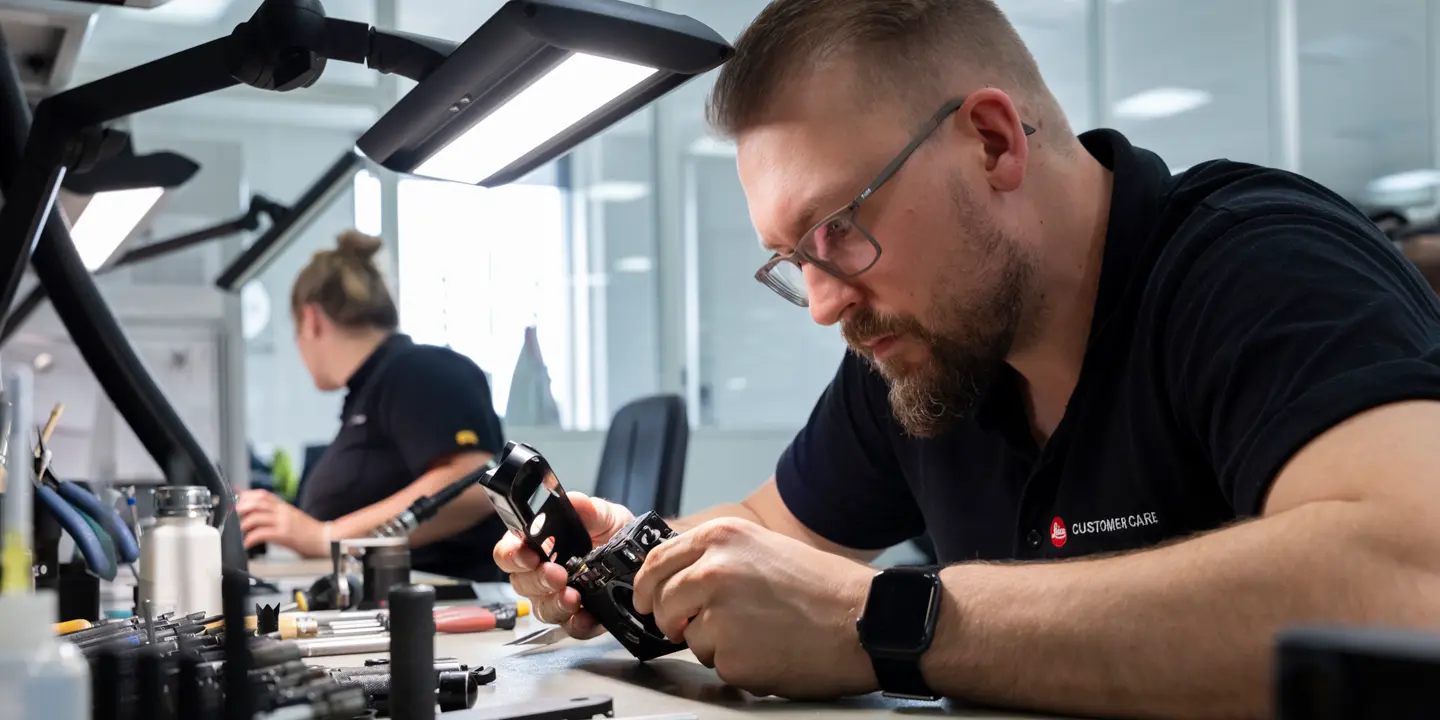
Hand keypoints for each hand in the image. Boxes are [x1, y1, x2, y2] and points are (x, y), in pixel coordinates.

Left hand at [236, 489, 325, 556]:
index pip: (262, 494)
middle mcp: (283, 511)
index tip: (237, 502)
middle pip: (256, 502)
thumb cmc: (309, 531)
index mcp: (284, 507)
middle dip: (242, 508)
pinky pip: (262, 533)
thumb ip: (277, 514)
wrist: (326, 539)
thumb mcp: (292, 517)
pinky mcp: (284, 534)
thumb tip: (261, 514)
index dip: (246, 496)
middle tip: (236, 517)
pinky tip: (248, 544)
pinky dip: (251, 538)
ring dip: (244, 524)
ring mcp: (284, 522)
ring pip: (256, 516)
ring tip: (241, 531)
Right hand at [492, 491, 633, 637]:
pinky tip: (586, 616)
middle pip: (521, 583)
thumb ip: (589, 509)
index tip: (527, 555)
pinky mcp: (578, 618)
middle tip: (557, 575)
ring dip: (555, 604)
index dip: (512, 555)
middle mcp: (542, 573)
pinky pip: (570, 627)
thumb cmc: (615, 533)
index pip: (509, 551)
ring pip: (542, 609)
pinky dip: (577, 624)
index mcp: (538, 545)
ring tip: (574, 597)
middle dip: (537, 580)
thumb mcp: (606, 516)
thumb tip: (574, 502)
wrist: (643, 557)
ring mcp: (557, 598)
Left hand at [633, 517, 877, 698]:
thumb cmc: (823, 586)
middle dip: (670, 619)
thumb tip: (678, 580)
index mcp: (720, 538)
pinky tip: (769, 649)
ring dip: (714, 642)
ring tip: (758, 632)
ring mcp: (719, 615)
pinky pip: (717, 665)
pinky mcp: (731, 656)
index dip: (645, 585)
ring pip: (689, 638)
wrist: (864, 619)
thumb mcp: (762, 548)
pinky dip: (738, 664)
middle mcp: (713, 571)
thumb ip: (717, 558)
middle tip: (690, 625)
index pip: (656, 561)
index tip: (643, 598)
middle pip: (661, 602)